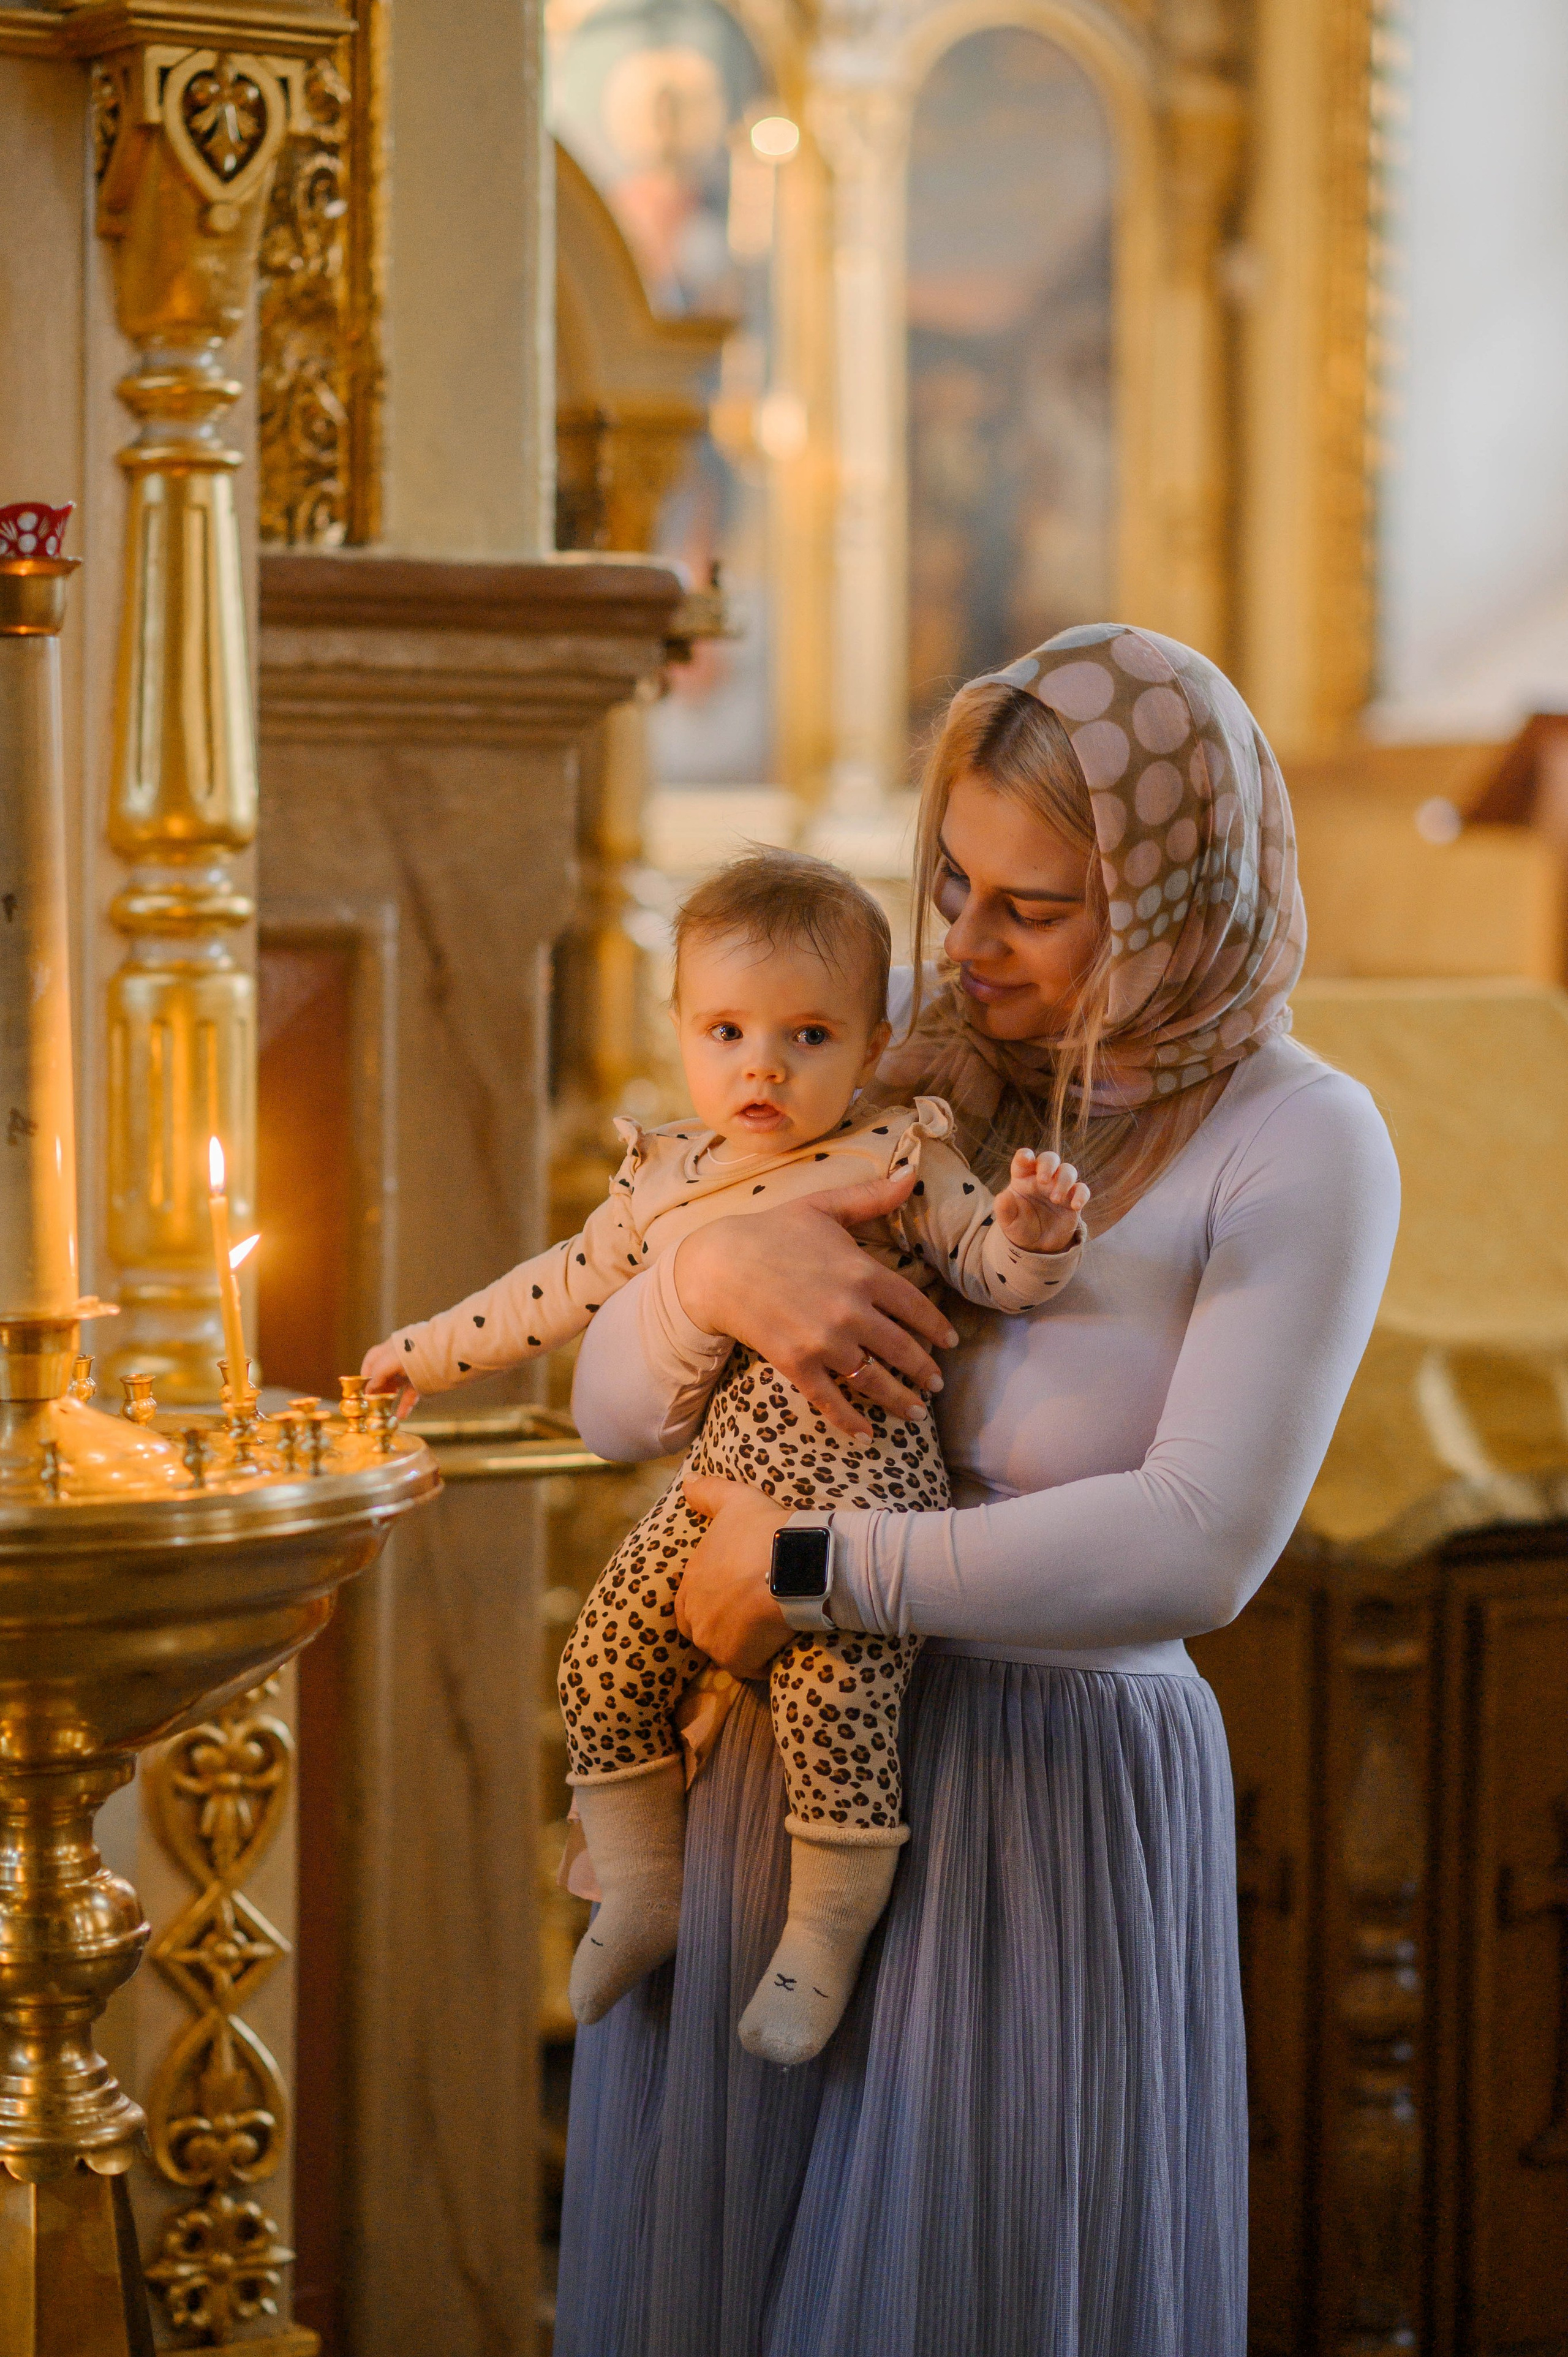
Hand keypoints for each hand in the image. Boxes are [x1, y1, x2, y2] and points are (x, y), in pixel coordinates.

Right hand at [360, 1338, 418, 1418]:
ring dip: (392, 1400)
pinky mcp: (423, 1377)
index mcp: (386, 1350)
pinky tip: (401, 1416)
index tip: (363, 1392)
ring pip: (398, 1385)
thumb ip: (376, 1376)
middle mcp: (397, 1357)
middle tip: (375, 1404)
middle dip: (379, 1390)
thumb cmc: (409, 1354)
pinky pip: (412, 1392)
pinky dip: (406, 1403)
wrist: (442, 1351)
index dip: (365, 1377)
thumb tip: (369, 1390)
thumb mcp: (386, 1363)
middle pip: (383, 1375)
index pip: (371, 1362)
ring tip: (387, 1413)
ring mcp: (411, 1367)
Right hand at [672, 1169, 958, 1439]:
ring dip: (900, 1400)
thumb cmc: (771, 1231)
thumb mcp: (824, 1207)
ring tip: (916, 1411)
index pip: (915, 1307)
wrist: (718, 1264)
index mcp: (863, 1273)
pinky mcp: (796, 1364)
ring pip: (874, 1380)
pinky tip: (866, 1434)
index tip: (949, 1342)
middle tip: (937, 1383)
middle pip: (902, 1349)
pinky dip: (850, 1421)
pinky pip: (830, 1400)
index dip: (936, 1327)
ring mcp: (823, 1341)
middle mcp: (850, 1311)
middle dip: (924, 1370)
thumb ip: (871, 1198)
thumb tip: (911, 1173)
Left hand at [675, 1473, 794, 1675]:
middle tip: (753, 1617)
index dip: (709, 1602)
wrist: (795, 1563)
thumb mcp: (736, 1500)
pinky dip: (762, 1662)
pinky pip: (749, 1668)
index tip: (735, 1598)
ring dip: (743, 1645)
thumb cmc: (765, 1529)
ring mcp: (712, 1639)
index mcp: (691, 1579)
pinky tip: (779, 1647)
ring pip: (725, 1649)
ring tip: (769, 1631)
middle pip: (704, 1629)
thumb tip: (686, 1484)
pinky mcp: (736, 1659)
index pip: (686, 1604)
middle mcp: (694, 1612)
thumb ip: (709, 1492)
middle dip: (724, 1627)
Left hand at [993, 1147, 1090, 1252]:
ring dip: (1063, 1181)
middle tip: (1043, 1180)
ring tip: (1055, 1200)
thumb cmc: (1020, 1226)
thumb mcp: (1008, 1222)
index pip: (1023, 1159)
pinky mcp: (1073, 1198)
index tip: (1026, 1159)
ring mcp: (1059, 1186)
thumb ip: (1004, 1209)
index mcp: (1022, 1177)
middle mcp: (1042, 1178)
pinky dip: (1081, 1195)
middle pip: (1049, 1158)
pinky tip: (1075, 1206)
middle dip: (1048, 1164)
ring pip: (1067, 1170)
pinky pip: (1082, 1190)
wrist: (1037, 1245)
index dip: (1025, 1156)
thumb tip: (1002, 1197)